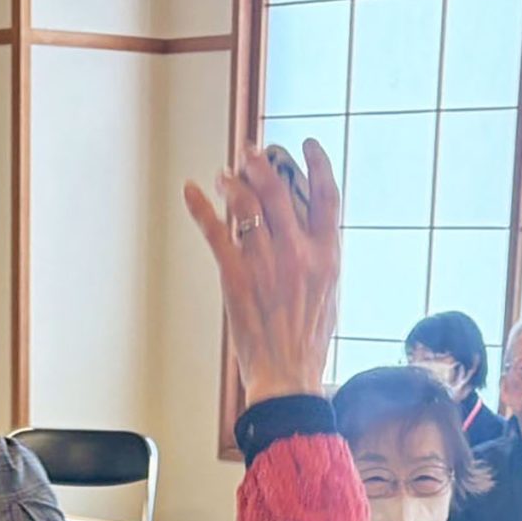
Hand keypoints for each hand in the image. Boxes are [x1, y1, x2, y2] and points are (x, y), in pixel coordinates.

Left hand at [182, 141, 340, 407]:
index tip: (308, 146)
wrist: (288, 375)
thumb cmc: (308, 342)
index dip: (318, 164)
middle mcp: (298, 252)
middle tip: (251, 151)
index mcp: (327, 255)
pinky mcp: (236, 275)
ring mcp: (267, 262)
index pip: (327, 195)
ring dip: (233, 182)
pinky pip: (216, 231)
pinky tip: (192, 191)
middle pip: (280, 189)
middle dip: (263, 163)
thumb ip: (321, 259)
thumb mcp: (329, 294)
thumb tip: (311, 232)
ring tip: (226, 173)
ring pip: (247, 204)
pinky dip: (201, 206)